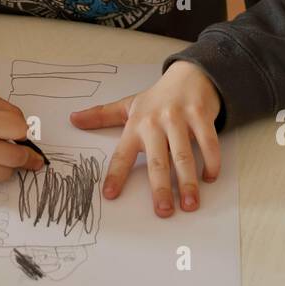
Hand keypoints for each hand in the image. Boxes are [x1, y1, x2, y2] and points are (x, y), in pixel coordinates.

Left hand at [69, 60, 222, 216]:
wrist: (188, 74)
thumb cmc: (158, 97)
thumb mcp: (128, 105)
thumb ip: (102, 116)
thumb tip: (73, 119)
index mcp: (136, 124)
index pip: (122, 154)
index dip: (116, 174)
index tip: (110, 194)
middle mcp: (156, 122)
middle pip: (157, 161)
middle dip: (160, 188)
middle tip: (163, 211)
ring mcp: (179, 119)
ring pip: (184, 155)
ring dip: (188, 182)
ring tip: (190, 204)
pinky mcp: (201, 116)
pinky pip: (208, 143)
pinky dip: (211, 161)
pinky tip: (210, 177)